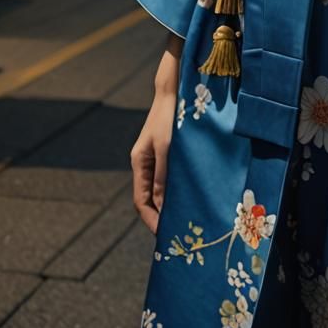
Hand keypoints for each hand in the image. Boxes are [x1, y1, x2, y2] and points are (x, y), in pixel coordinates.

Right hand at [131, 88, 175, 232]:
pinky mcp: (167, 153)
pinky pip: (168, 178)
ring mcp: (156, 158)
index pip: (141, 201)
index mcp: (139, 163)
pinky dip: (175, 190)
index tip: (164, 235)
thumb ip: (163, 176)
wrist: (175, 92)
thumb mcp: (167, 148)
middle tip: (176, 233)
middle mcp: (145, 163)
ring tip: (184, 219)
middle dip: (160, 216)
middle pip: (149, 198)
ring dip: (169, 204)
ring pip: (160, 189)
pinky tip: (188, 197)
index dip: (151, 220)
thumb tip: (161, 205)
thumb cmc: (170, 118)